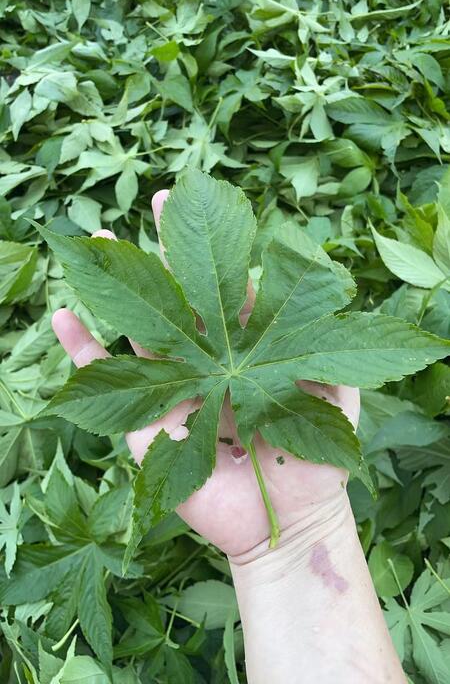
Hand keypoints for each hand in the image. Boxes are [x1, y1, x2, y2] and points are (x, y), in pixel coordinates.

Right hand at [52, 188, 359, 558]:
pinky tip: (64, 315)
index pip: (230, 289)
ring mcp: (175, 384)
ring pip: (141, 325)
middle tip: (161, 198)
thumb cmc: (314, 459)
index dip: (222, 253)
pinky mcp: (147, 418)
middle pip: (185, 295)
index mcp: (249, 349)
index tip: (212, 214)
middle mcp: (209, 359)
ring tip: (96, 237)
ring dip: (119, 283)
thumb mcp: (333, 396)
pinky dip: (83, 350)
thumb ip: (326, 344)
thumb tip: (318, 288)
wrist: (286, 520)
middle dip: (171, 248)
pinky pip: (108, 381)